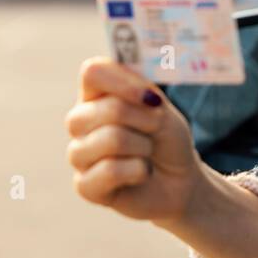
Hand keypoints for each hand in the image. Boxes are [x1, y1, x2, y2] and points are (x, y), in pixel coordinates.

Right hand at [64, 57, 205, 225]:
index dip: (124, 82)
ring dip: (144, 147)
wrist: (179, 180)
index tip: (151, 97)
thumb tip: (126, 71)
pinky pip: (111, 171)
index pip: (93, 72)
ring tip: (146, 154)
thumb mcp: (160, 108)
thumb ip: (140, 88)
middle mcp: (80, 122)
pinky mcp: (84, 185)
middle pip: (109, 108)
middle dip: (145, 120)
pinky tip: (141, 174)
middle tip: (156, 129)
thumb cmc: (166, 139)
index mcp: (95, 95)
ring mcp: (79, 154)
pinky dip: (139, 171)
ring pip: (113, 139)